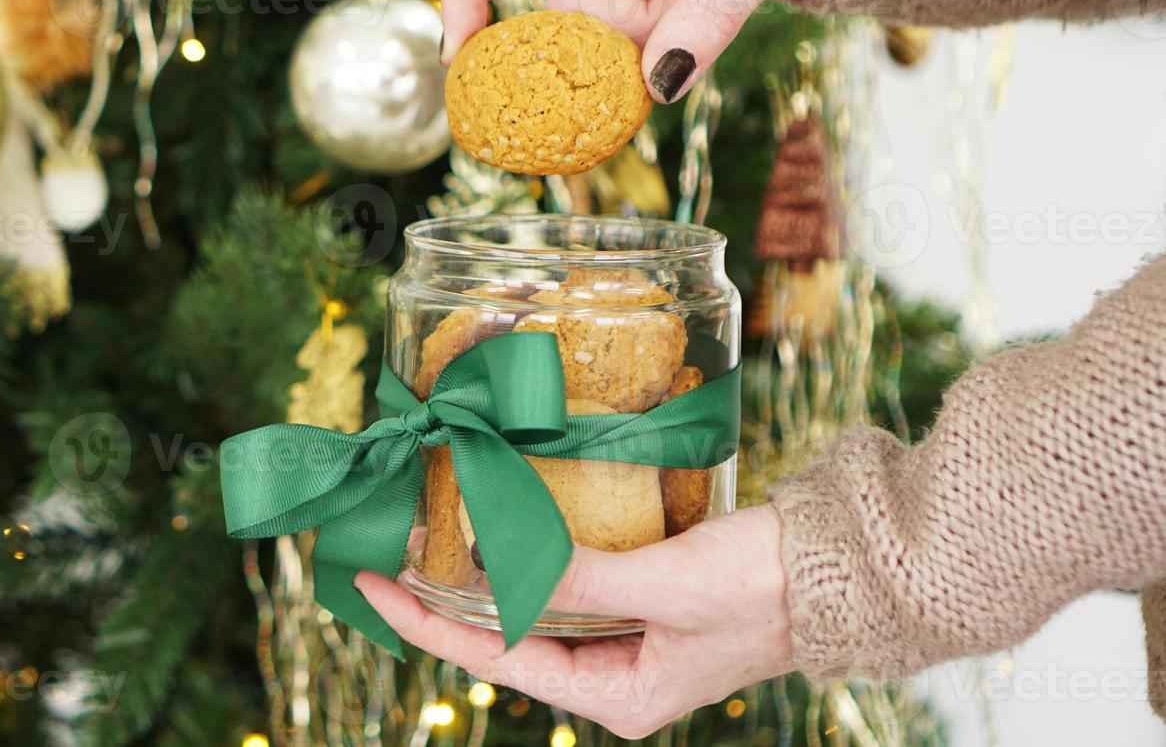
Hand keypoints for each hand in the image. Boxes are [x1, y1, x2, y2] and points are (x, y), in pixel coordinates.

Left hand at [355, 504, 793, 738]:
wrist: (847, 567)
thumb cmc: (765, 587)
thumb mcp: (664, 586)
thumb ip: (579, 578)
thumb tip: (498, 563)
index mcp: (618, 697)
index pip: (496, 660)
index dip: (427, 622)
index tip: (373, 585)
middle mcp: (615, 675)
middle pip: (505, 635)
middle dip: (445, 596)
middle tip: (386, 550)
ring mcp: (629, 637)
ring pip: (532, 604)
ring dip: (484, 570)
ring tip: (425, 532)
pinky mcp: (644, 596)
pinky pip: (566, 579)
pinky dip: (529, 552)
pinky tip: (497, 523)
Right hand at [441, 0, 908, 102]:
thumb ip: (708, 19)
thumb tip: (657, 87)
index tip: (461, 52)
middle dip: (606, 36)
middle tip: (667, 41)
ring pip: (597, 24)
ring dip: (643, 43)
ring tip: (708, 8)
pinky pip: (631, 33)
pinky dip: (659, 48)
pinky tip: (697, 29)